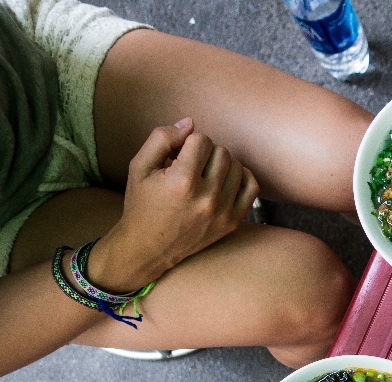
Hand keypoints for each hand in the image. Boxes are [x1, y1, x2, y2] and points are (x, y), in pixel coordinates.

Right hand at [88, 118, 258, 291]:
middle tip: (189, 165)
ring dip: (221, 164)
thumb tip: (191, 123)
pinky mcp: (233, 221)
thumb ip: (162, 138)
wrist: (149, 248)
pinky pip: (251, 187)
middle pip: (221, 151)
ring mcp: (223, 211)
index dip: (188, 142)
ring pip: (237, 166)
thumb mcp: (139, 167)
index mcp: (182, 182)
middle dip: (205, 152)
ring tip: (203, 174)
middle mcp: (207, 198)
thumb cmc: (142, 205)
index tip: (177, 155)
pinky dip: (242, 177)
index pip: (202, 139)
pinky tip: (225, 179)